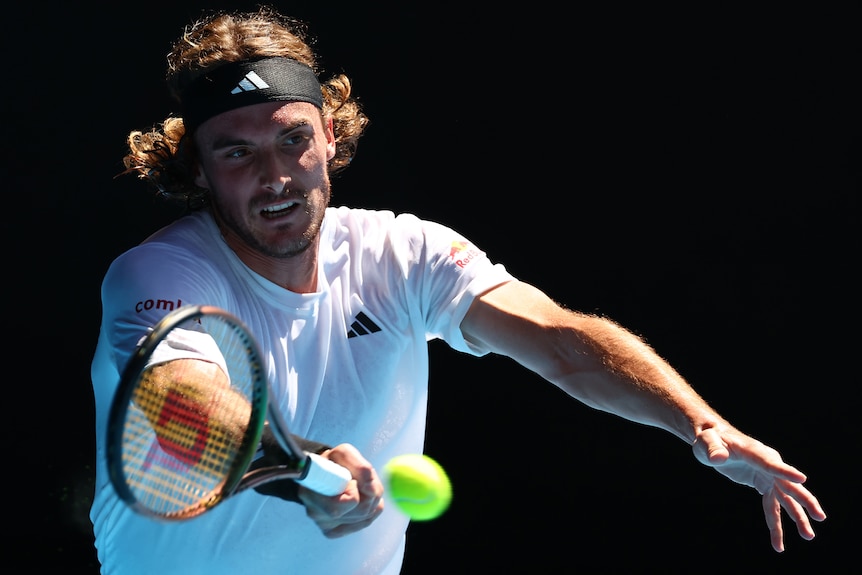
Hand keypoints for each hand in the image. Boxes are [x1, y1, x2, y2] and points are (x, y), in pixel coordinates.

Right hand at [298, 443, 384, 537]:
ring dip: (371, 500)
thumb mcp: (344, 453)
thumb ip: (360, 467)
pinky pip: (363, 523)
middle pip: (361, 512)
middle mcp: (315, 512)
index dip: (355, 492)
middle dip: (369, 494)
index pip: (345, 504)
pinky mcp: (332, 531)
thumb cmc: (333, 461)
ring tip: (359, 487)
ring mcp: (323, 524)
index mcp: (312, 491)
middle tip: (360, 481)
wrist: (320, 471)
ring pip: (365, 518)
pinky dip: (369, 510)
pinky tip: (359, 500)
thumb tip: (372, 490)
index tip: (351, 480)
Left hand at [691, 424, 826, 551]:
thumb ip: (713, 449)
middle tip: (820, 517)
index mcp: (754, 452)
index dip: (784, 471)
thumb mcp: (706, 442)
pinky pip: (773, 505)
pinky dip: (776, 523)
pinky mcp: (763, 483)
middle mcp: (767, 463)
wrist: (713, 439)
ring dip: (797, 518)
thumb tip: (718, 458)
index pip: (770, 463)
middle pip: (788, 484)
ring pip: (786, 499)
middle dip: (804, 501)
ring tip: (808, 537)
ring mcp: (768, 475)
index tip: (802, 479)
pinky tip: (778, 542)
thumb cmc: (709, 438)